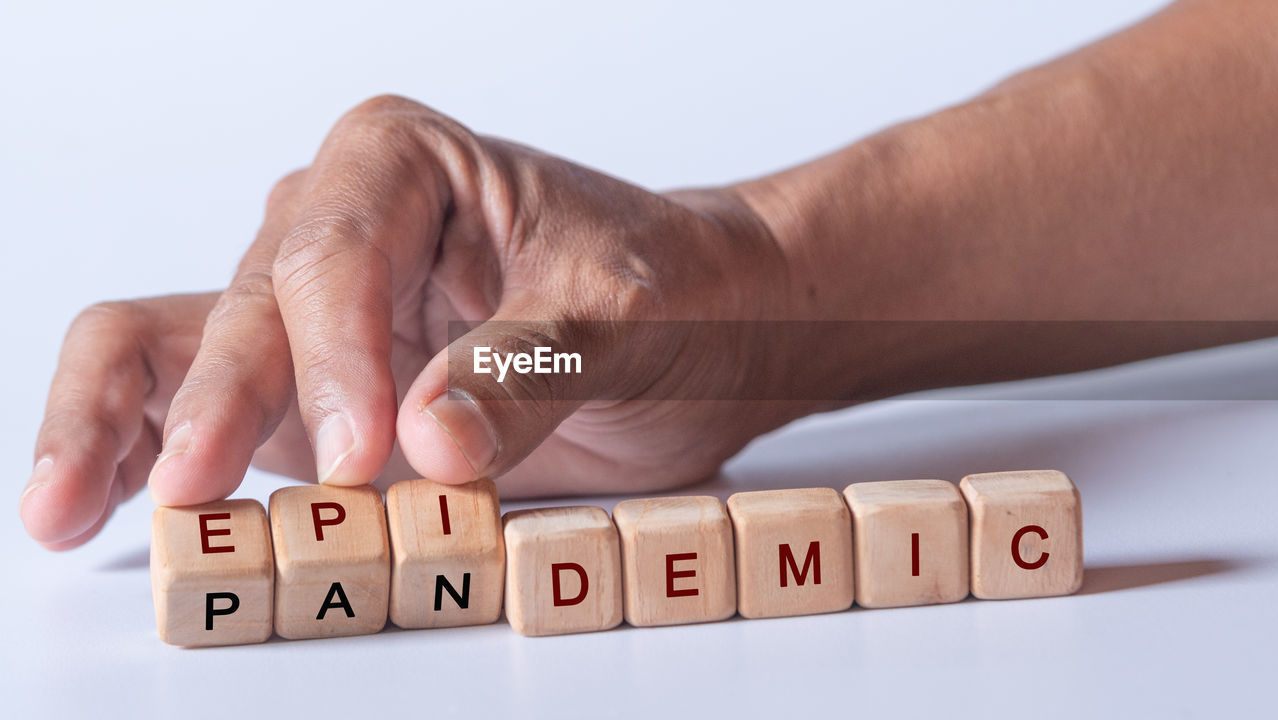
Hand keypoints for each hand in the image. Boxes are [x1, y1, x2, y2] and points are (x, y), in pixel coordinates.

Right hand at [20, 95, 792, 549]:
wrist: (699, 326)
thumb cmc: (667, 288)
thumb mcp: (623, 317)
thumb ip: (529, 368)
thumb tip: (430, 438)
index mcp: (406, 165)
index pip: (336, 252)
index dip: (335, 354)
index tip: (369, 452)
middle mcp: (341, 230)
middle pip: (247, 306)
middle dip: (216, 402)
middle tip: (193, 494)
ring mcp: (318, 318)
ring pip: (184, 349)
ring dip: (129, 425)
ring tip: (68, 505)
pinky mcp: (318, 396)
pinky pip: (205, 406)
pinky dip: (147, 446)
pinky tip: (96, 499)